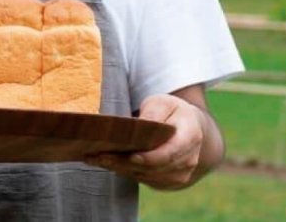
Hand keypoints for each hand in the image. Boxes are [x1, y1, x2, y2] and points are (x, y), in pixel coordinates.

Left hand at [85, 93, 209, 189]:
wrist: (189, 129)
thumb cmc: (172, 111)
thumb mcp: (164, 102)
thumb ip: (154, 112)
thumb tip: (139, 125)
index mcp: (190, 136)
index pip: (169, 153)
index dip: (149, 158)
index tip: (130, 156)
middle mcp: (188, 160)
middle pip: (153, 167)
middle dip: (124, 163)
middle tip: (98, 156)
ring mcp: (179, 175)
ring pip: (145, 176)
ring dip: (120, 169)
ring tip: (95, 158)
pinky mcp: (167, 182)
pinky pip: (143, 179)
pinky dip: (124, 172)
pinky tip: (106, 163)